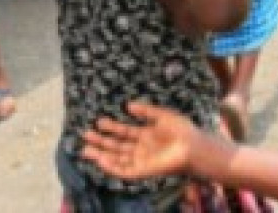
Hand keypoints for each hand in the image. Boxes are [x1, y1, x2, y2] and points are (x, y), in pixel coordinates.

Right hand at [81, 102, 198, 180]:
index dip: (110, 128)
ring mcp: (141, 161)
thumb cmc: (183, 130)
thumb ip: (146, 111)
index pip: (124, 133)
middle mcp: (142, 149)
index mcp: (146, 135)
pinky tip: (101, 160)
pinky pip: (124, 171)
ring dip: (101, 155)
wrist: (193, 146)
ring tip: (86, 149)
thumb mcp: (162, 115)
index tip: (97, 121)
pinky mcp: (143, 171)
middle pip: (116, 146)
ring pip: (117, 159)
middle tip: (85, 135)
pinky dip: (112, 167)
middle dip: (100, 142)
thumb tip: (128, 105)